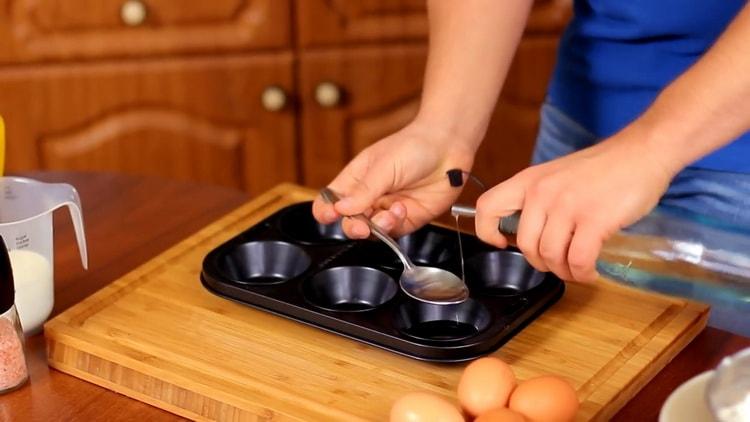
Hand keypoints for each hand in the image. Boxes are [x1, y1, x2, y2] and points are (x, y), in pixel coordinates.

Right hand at [312, 122, 475, 238]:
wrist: (449, 147)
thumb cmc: (413, 146)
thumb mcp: (383, 166)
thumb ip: (363, 191)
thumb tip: (340, 209)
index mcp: (356, 179)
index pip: (330, 200)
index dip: (326, 211)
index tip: (330, 216)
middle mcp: (369, 196)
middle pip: (349, 222)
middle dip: (353, 227)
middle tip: (361, 226)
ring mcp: (388, 208)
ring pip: (372, 232)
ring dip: (378, 226)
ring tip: (391, 212)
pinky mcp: (408, 218)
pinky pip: (394, 232)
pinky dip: (396, 225)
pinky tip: (403, 209)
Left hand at [474, 133, 676, 281]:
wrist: (643, 152)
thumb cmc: (605, 167)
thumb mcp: (558, 175)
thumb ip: (540, 199)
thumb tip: (530, 233)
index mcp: (529, 181)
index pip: (487, 207)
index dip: (486, 231)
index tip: (502, 243)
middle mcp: (542, 193)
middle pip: (525, 245)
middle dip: (540, 263)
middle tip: (558, 264)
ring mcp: (568, 206)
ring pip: (551, 256)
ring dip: (565, 272)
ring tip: (578, 270)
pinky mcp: (595, 220)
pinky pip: (579, 260)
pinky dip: (583, 273)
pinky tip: (590, 272)